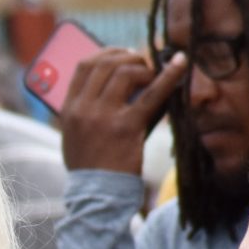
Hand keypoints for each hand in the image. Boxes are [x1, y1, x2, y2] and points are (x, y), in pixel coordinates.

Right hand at [60, 48, 186, 175]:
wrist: (96, 195)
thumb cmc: (91, 164)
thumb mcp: (76, 134)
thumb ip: (87, 108)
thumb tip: (113, 81)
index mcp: (68, 110)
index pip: (83, 66)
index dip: (106, 53)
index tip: (123, 55)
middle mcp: (82, 110)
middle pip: (105, 64)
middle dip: (129, 57)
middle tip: (143, 64)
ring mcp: (102, 117)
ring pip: (124, 72)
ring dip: (143, 68)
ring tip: (152, 78)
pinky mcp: (126, 127)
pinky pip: (151, 93)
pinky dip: (169, 75)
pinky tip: (180, 63)